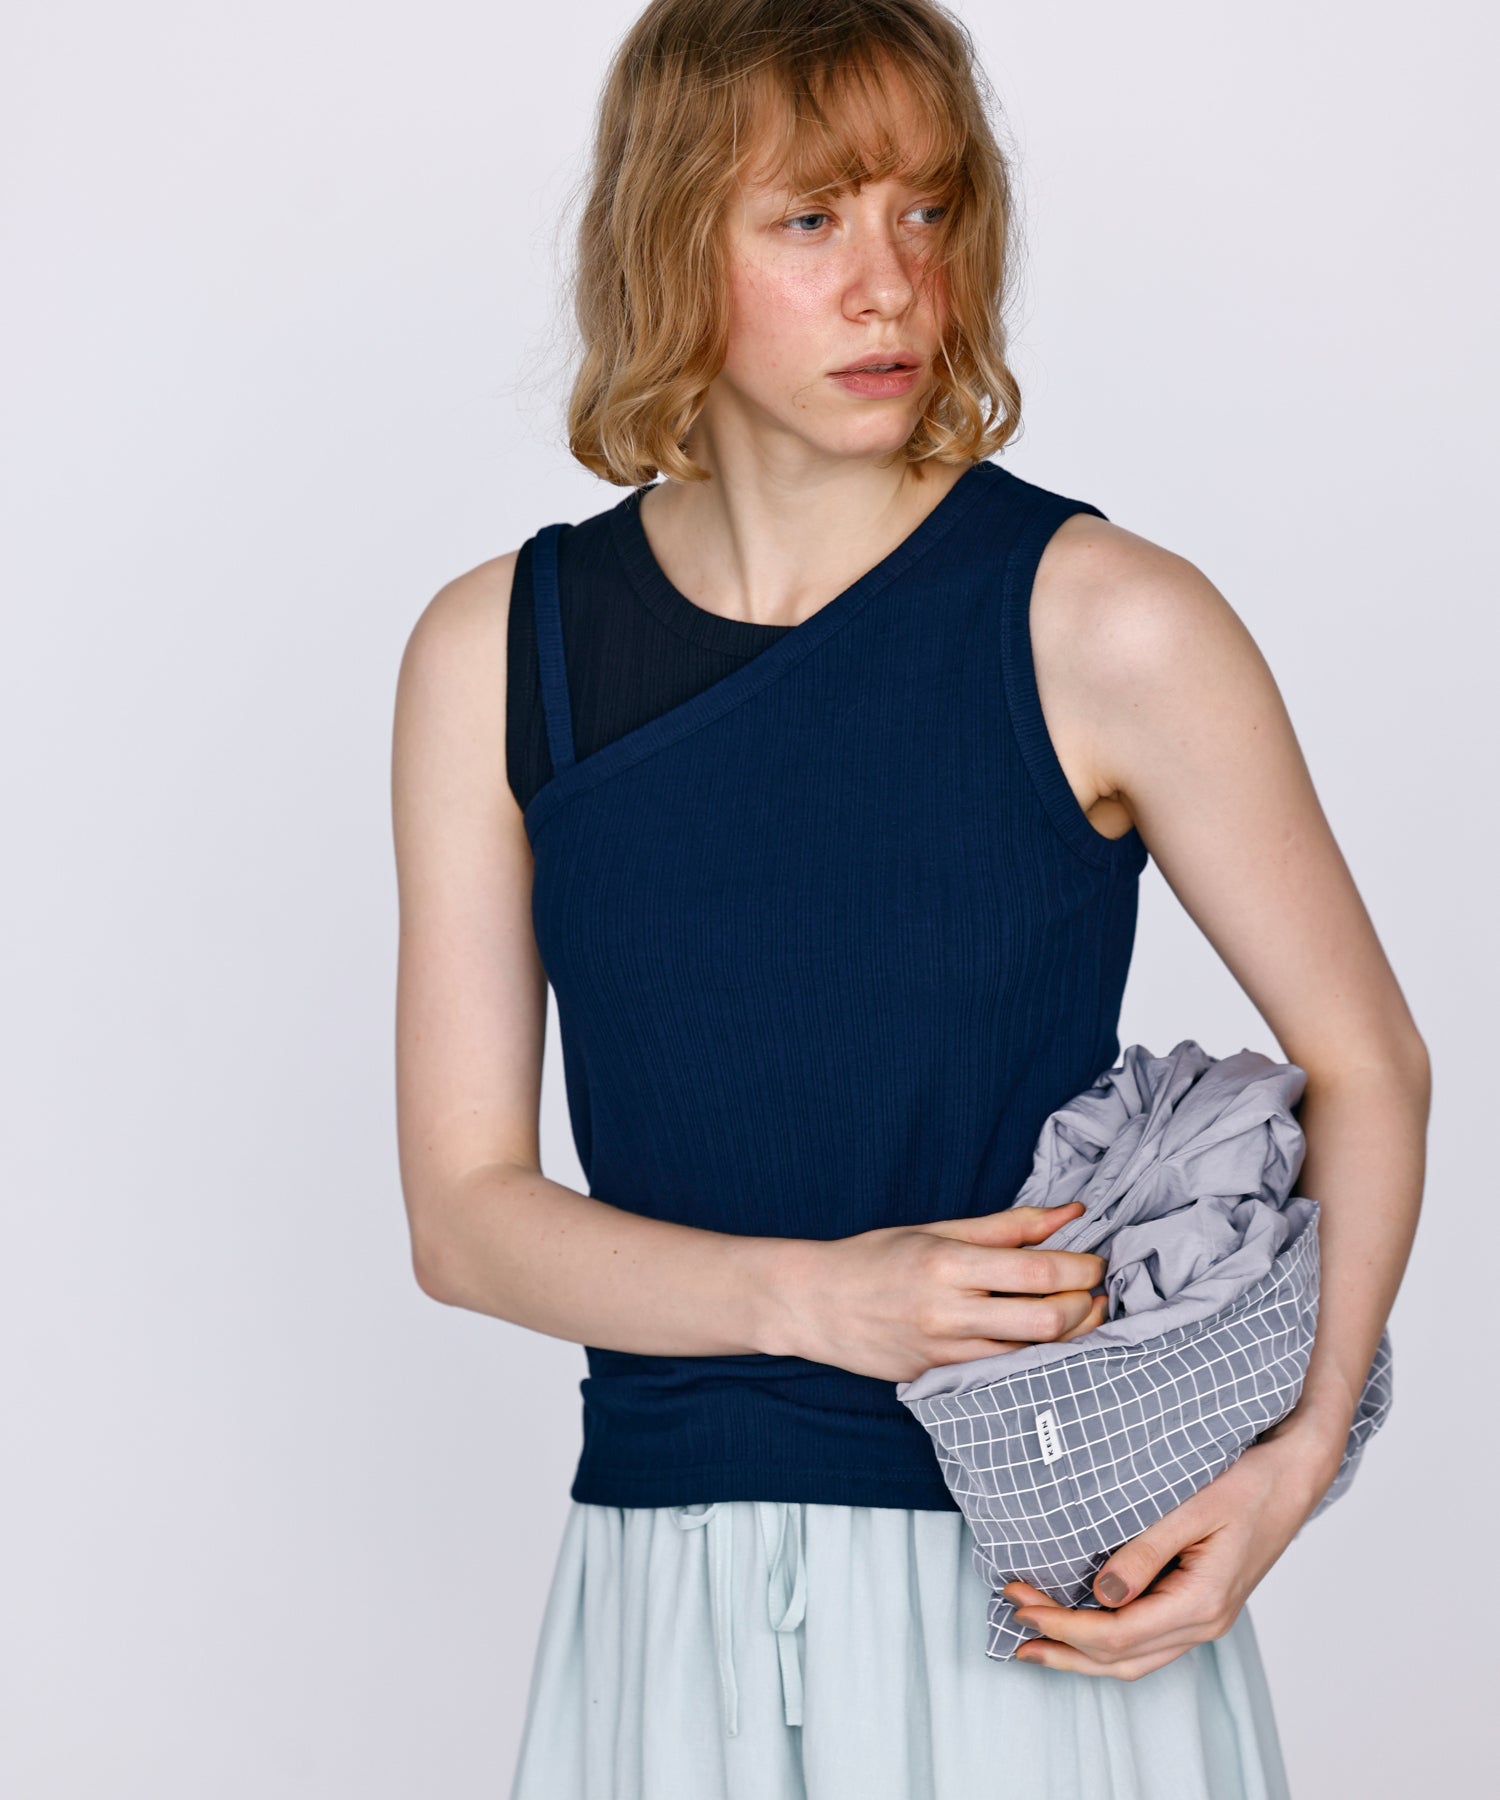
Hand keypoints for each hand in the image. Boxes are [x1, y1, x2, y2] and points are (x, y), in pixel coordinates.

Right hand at [771, 1201, 1108, 1382]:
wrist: (815, 1304)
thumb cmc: (875, 1258)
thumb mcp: (936, 1229)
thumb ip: (1007, 1226)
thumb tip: (1069, 1212)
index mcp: (947, 1263)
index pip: (1038, 1273)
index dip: (1081, 1268)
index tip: (1094, 1261)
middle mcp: (948, 1312)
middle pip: (1046, 1321)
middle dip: (1086, 1306)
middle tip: (1096, 1290)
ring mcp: (944, 1353)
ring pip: (1032, 1355)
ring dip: (1069, 1335)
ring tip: (1079, 1313)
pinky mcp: (940, 1378)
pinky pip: (1004, 1371)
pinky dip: (1034, 1356)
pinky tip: (1043, 1340)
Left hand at [1002, 1423, 1343, 1679]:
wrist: (1293, 1475)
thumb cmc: (1247, 1481)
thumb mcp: (1193, 1507)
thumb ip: (1146, 1551)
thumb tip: (1102, 1594)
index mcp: (1203, 1602)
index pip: (1117, 1634)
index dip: (1062, 1625)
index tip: (1018, 1601)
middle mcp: (1205, 1623)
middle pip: (1121, 1660)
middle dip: (1061, 1645)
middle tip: (1011, 1621)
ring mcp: (1206, 1620)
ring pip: (1135, 1660)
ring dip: (1081, 1654)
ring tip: (1033, 1641)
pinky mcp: (1201, 1606)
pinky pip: (1147, 1642)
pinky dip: (1107, 1643)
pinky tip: (1079, 1626)